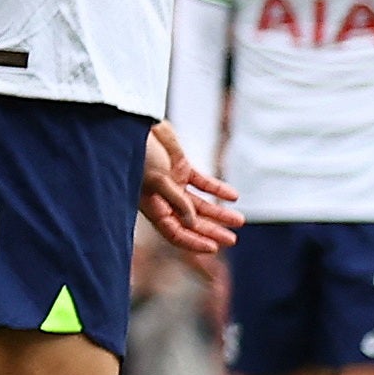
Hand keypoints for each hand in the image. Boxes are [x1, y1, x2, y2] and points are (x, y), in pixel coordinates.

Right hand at [142, 122, 241, 260]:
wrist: (134, 126)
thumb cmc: (139, 154)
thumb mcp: (157, 180)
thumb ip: (177, 200)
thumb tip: (192, 222)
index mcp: (152, 206)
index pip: (174, 232)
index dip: (192, 242)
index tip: (213, 247)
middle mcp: (162, 199)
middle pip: (190, 222)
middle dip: (211, 231)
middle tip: (232, 239)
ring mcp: (172, 183)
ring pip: (199, 204)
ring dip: (219, 213)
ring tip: (239, 220)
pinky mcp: (180, 167)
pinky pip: (203, 182)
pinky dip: (217, 189)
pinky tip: (233, 196)